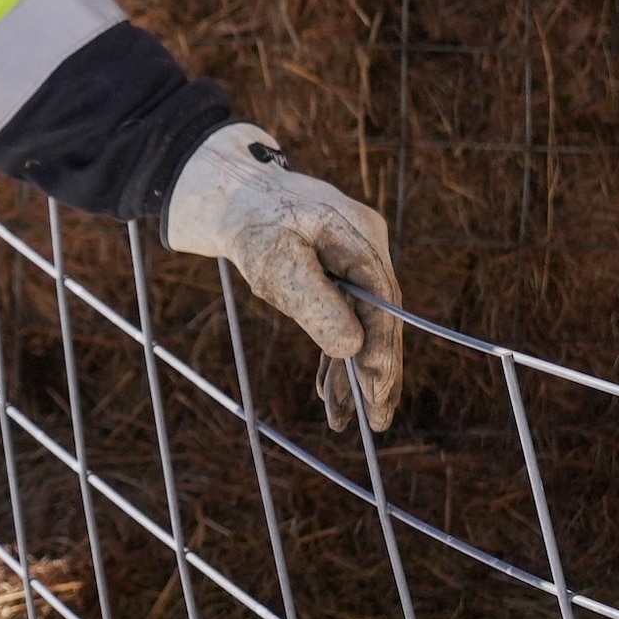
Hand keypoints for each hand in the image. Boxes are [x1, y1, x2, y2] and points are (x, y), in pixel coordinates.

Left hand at [164, 123, 407, 428]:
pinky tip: (330, 392)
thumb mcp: (276, 264)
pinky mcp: (341, 271)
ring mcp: (356, 260)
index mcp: (360, 238)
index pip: (382, 306)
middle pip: (380, 319)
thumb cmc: (254, 224)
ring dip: (352, 371)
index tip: (375, 395)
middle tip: (377, 423)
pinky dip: (336, 352)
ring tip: (346, 420)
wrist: (236, 195)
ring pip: (363, 322)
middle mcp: (368, 248)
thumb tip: (352, 348)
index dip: (381, 352)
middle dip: (376, 373)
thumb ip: (314, 303)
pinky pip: (345, 315)